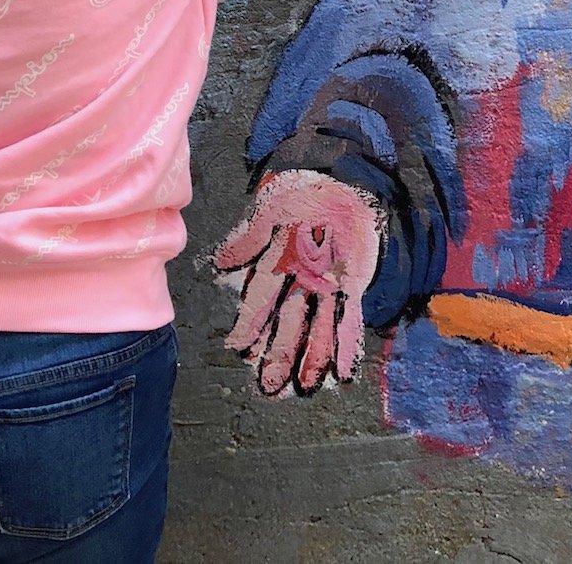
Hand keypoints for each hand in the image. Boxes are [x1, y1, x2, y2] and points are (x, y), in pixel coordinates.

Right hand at [214, 169, 383, 395]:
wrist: (344, 184)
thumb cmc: (303, 194)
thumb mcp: (274, 208)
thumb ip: (251, 236)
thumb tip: (221, 263)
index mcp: (275, 264)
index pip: (260, 299)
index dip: (251, 324)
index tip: (240, 349)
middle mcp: (297, 282)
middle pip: (287, 322)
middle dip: (279, 353)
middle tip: (270, 386)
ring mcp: (324, 288)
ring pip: (316, 327)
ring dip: (311, 357)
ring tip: (306, 388)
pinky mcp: (350, 289)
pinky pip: (348, 319)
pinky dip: (345, 345)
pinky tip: (343, 372)